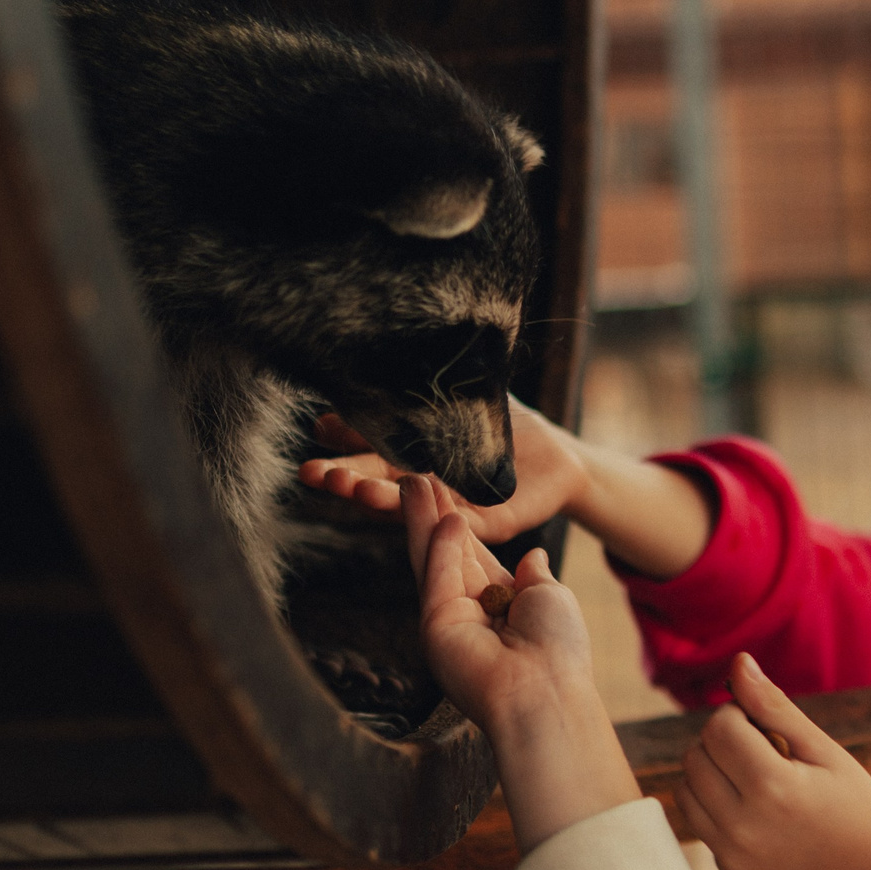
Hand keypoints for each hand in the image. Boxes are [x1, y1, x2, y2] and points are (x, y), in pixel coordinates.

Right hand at [307, 399, 591, 543]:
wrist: (559, 460)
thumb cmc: (509, 429)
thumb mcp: (468, 398)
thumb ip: (433, 384)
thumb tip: (395, 344)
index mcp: (416, 458)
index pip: (373, 449)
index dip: (345, 440)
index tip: (318, 427)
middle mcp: (426, 487)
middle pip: (379, 484)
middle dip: (345, 478)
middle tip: (311, 473)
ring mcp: (454, 507)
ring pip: (410, 508)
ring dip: (376, 499)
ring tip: (348, 488)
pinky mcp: (490, 524)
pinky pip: (460, 524)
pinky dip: (436, 515)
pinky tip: (410, 503)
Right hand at [401, 476, 634, 850]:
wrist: (546, 693)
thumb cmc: (558, 651)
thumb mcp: (551, 597)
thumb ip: (534, 575)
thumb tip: (533, 555)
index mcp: (499, 603)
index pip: (472, 553)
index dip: (461, 520)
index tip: (447, 486)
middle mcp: (469, 610)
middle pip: (445, 551)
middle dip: (432, 511)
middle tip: (416, 472)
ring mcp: (448, 618)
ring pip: (432, 558)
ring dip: (423, 519)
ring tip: (413, 478)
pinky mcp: (436, 627)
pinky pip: (437, 577)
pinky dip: (442, 547)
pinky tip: (445, 515)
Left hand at [677, 657, 870, 869]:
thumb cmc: (860, 807)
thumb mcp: (824, 751)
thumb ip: (774, 707)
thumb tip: (738, 663)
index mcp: (772, 787)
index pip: (718, 727)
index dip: (740, 717)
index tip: (770, 730)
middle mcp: (743, 825)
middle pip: (695, 755)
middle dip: (723, 743)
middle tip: (767, 753)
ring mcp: (733, 854)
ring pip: (686, 789)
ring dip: (712, 773)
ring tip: (759, 779)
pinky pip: (699, 821)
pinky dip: (717, 806)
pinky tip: (758, 811)